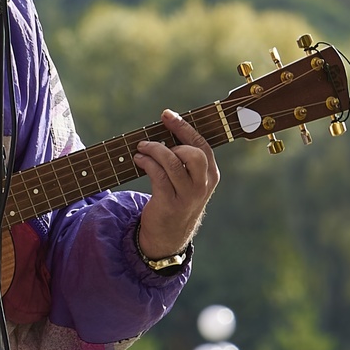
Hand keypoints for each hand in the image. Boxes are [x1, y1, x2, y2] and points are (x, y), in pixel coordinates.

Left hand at [135, 109, 218, 260]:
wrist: (170, 235)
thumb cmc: (177, 199)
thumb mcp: (189, 180)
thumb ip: (184, 159)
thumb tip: (165, 129)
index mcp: (210, 175)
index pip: (201, 145)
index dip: (183, 127)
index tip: (166, 114)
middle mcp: (202, 185)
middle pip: (192, 154)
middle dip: (170, 143)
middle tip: (153, 144)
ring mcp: (187, 196)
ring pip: (172, 163)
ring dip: (153, 151)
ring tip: (141, 149)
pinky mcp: (170, 203)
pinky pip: (158, 175)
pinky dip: (146, 163)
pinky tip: (139, 160)